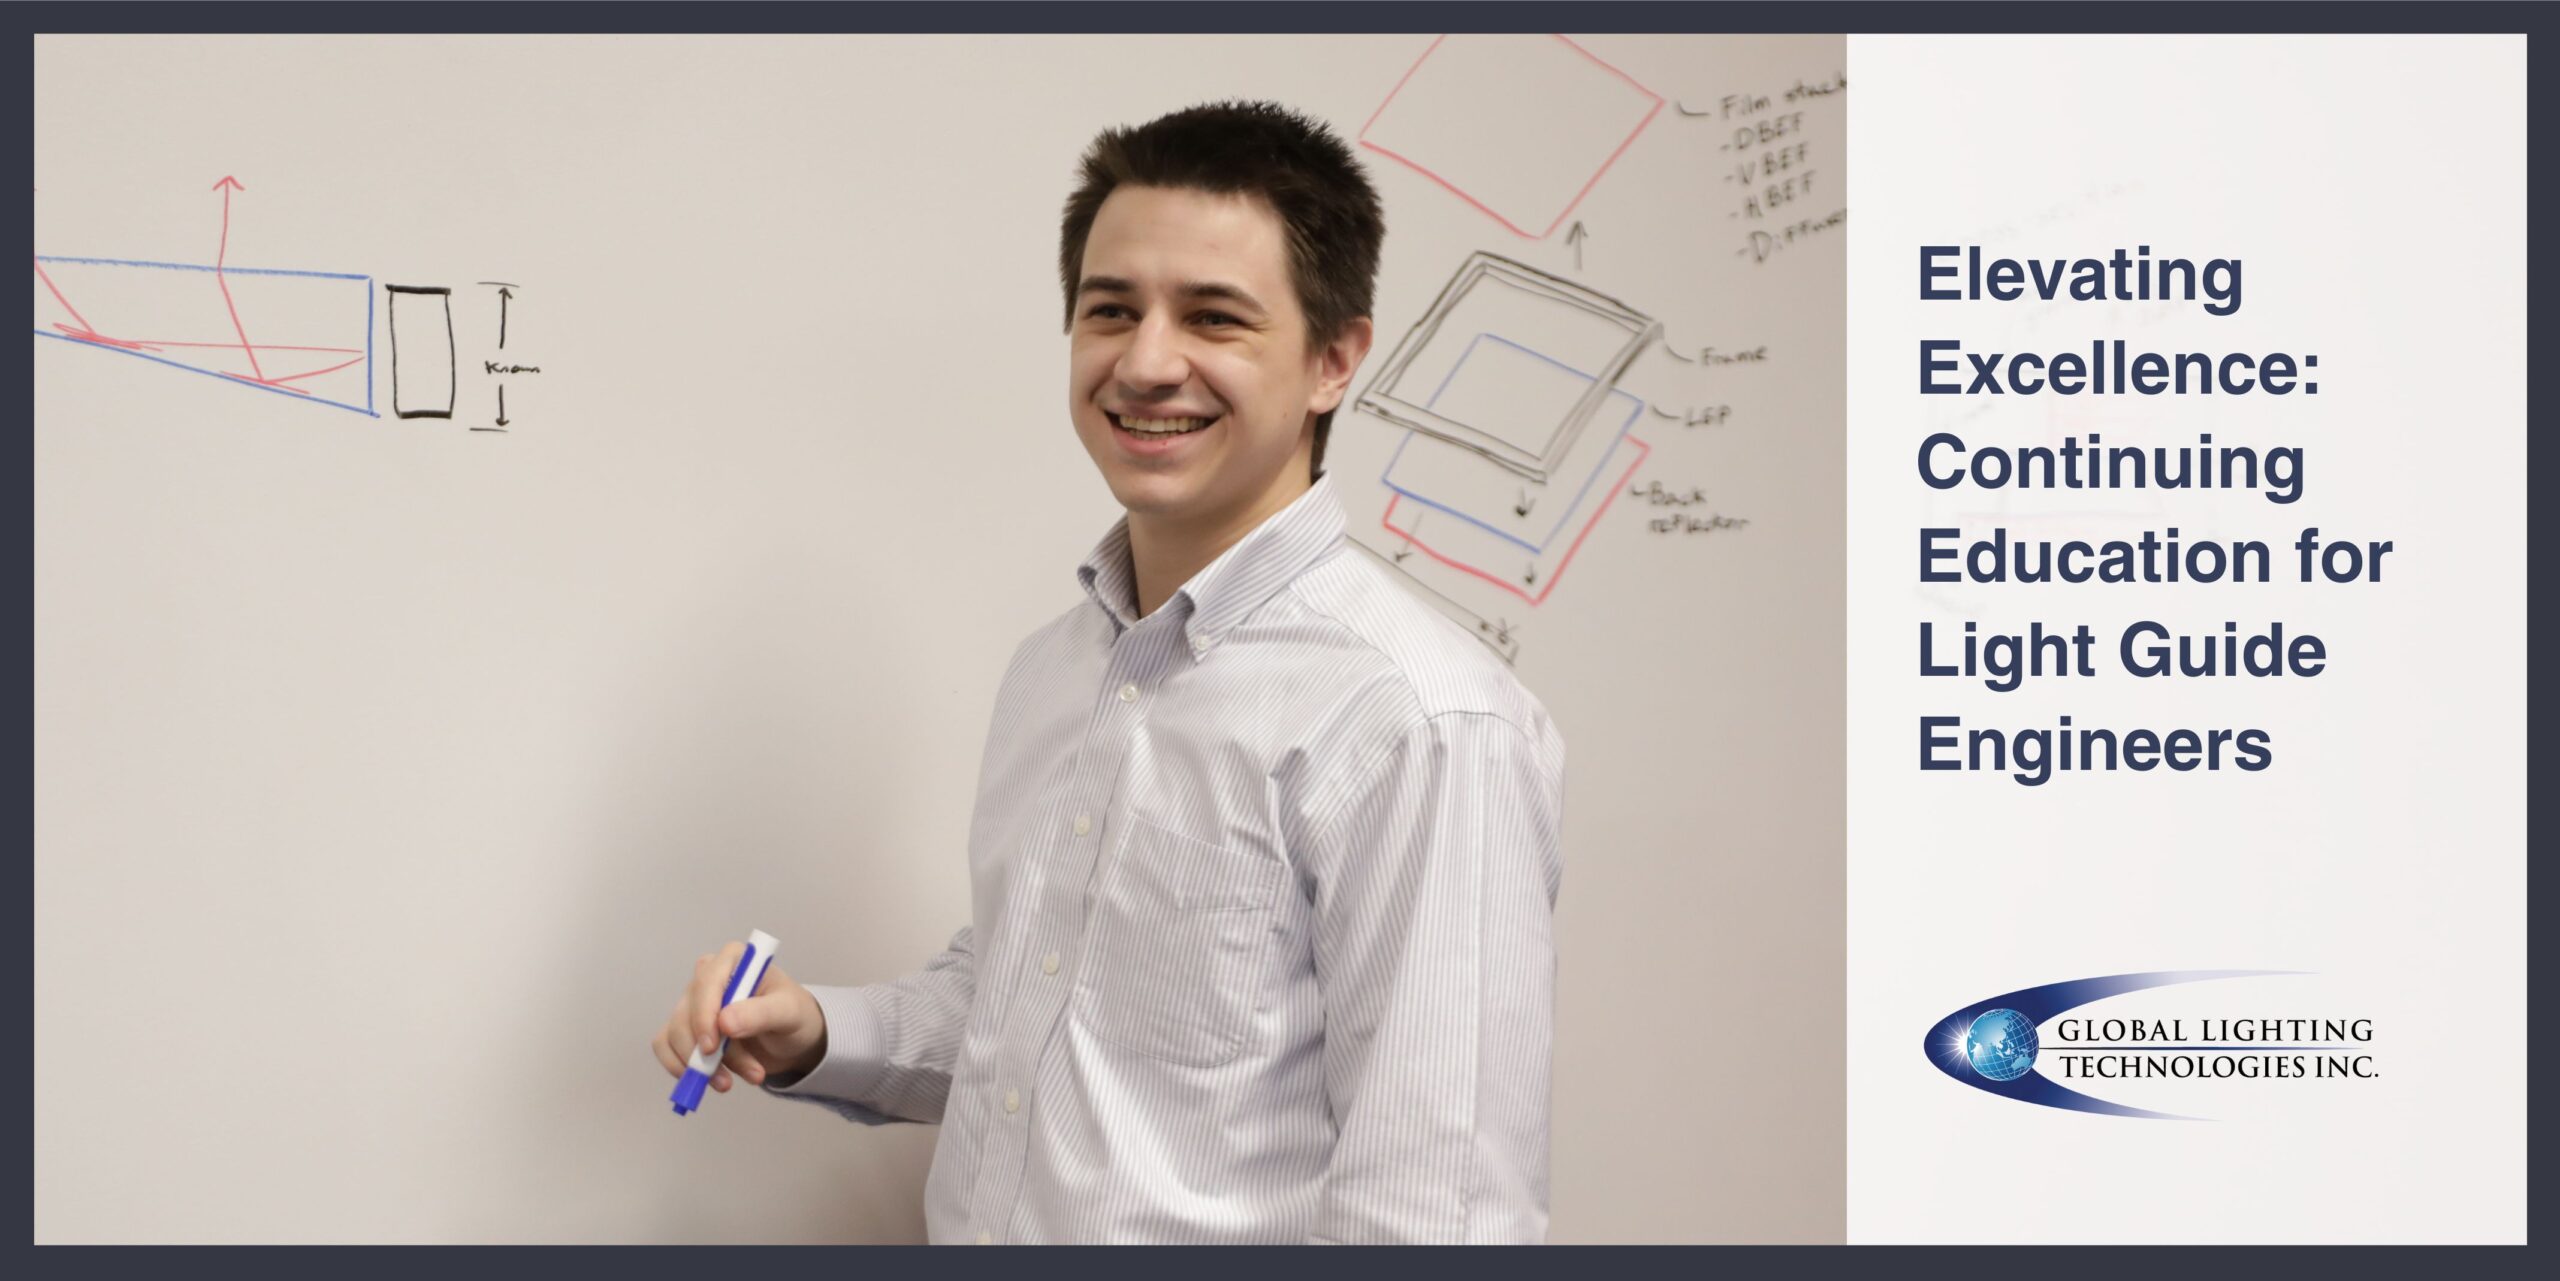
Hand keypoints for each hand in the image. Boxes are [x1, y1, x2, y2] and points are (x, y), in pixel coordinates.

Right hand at [652, 941, 827, 1094]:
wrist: (789, 1039)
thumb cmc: (792, 1015)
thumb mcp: (788, 1013)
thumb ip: (761, 1014)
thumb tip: (724, 1023)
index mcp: (733, 960)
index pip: (707, 981)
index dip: (704, 1015)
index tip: (711, 1048)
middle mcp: (707, 977)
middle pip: (686, 1013)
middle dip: (705, 1052)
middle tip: (727, 1081)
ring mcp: (693, 1003)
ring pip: (676, 1035)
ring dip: (700, 1066)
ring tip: (729, 1083)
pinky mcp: (685, 1028)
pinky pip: (666, 1047)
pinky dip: (681, 1069)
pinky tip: (705, 1082)